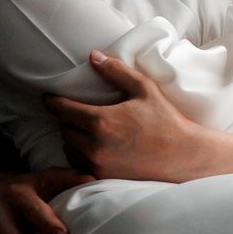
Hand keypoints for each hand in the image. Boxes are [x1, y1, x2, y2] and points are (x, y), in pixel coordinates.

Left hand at [45, 56, 232, 180]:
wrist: (184, 156)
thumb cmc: (166, 120)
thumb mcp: (144, 89)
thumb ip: (116, 71)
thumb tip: (93, 56)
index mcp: (101, 121)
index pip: (62, 110)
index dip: (52, 101)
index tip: (49, 97)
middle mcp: (95, 146)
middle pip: (63, 129)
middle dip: (66, 118)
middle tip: (73, 110)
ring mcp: (98, 164)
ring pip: (69, 148)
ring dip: (72, 137)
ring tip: (83, 129)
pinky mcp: (104, 177)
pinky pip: (80, 164)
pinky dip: (81, 154)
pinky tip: (93, 146)